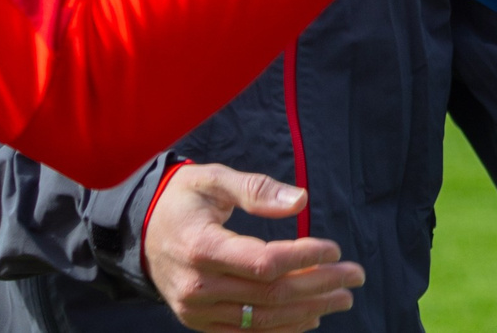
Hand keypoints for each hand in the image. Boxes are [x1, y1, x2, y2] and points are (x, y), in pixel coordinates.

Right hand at [142, 163, 361, 331]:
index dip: (305, 257)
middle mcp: (197, 285)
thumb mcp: (214, 180)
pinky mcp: (199, 322)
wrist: (141, 232)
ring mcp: (196, 310)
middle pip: (269, 293)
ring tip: (342, 298)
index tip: (336, 248)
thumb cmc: (184, 200)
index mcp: (201, 247)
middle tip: (355, 276)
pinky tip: (310, 316)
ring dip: (308, 310)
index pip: (264, 262)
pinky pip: (245, 332)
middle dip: (319, 285)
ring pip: (261, 318)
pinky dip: (281, 327)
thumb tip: (301, 201)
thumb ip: (256, 189)